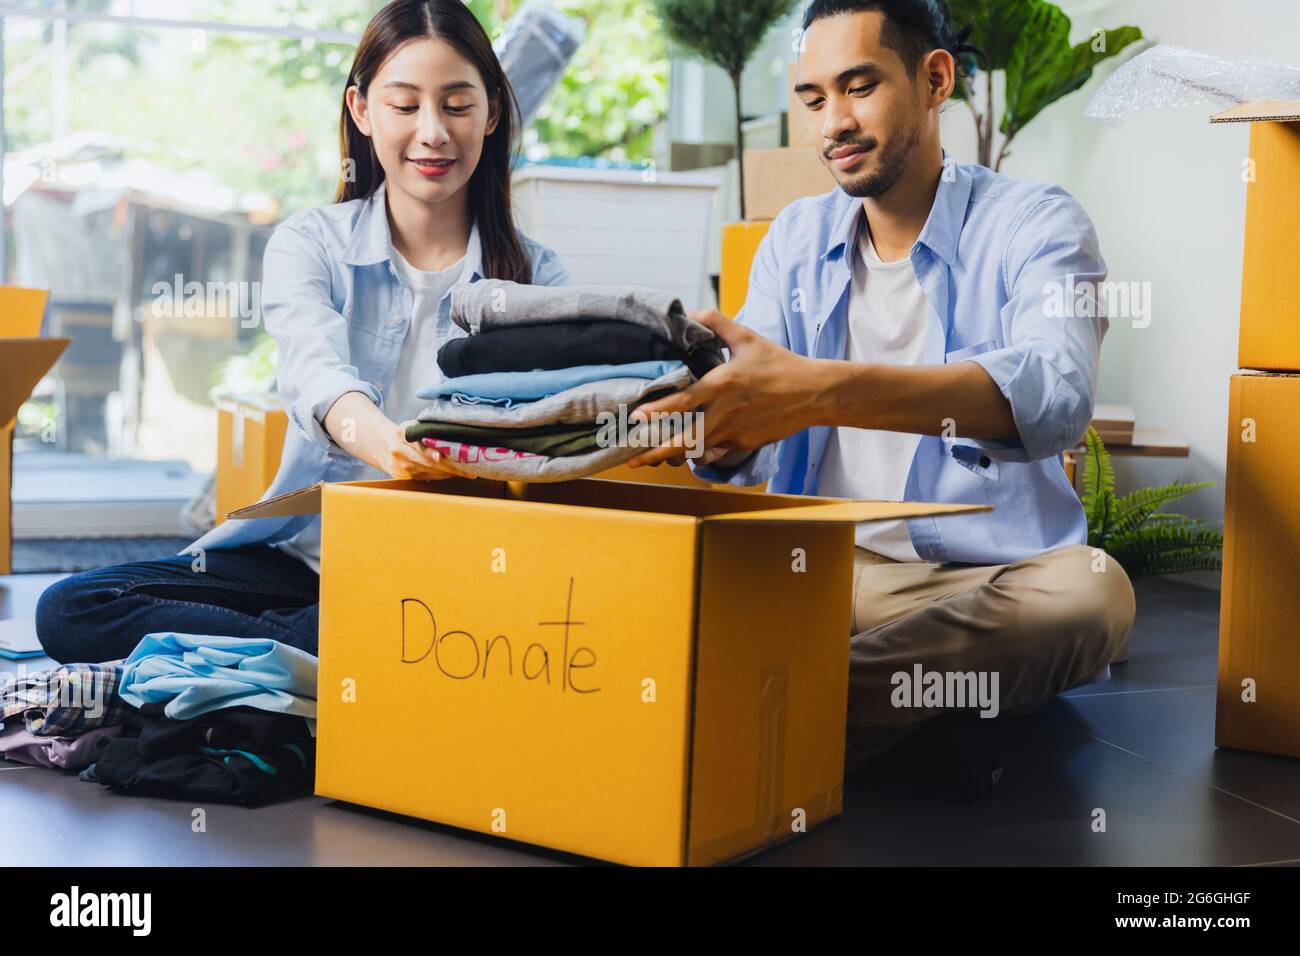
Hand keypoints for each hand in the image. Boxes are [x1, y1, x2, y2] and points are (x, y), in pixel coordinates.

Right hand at [376, 419, 476, 480]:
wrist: (384, 446)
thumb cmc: (404, 433)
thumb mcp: (412, 426)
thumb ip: (426, 429)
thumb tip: (451, 430)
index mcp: (402, 436)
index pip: (420, 447)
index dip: (431, 453)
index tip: (443, 457)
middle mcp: (400, 454)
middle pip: (428, 463)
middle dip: (450, 467)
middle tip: (468, 470)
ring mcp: (403, 468)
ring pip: (430, 472)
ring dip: (450, 474)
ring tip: (468, 473)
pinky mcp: (407, 477)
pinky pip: (428, 478)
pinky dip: (442, 476)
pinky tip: (455, 474)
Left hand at [625, 309, 827, 466]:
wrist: (814, 392)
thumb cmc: (780, 363)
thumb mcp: (747, 338)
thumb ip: (717, 323)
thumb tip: (690, 311)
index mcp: (723, 384)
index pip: (684, 401)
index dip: (658, 411)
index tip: (637, 416)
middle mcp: (726, 411)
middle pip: (685, 438)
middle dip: (655, 450)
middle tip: (631, 458)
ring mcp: (735, 431)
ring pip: (697, 450)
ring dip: (672, 455)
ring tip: (650, 459)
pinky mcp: (744, 443)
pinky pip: (716, 451)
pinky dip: (699, 454)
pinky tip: (686, 455)